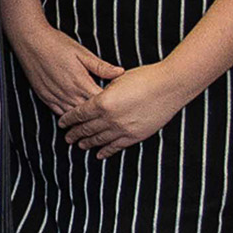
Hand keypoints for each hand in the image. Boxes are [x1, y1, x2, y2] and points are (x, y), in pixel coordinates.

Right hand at [14, 22, 113, 120]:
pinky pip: (59, 113)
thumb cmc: (56, 44)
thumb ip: (101, 66)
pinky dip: (68, 117)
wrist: (31, 41)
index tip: (118, 103)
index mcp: (80, 82)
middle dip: (98, 114)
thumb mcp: (82, 52)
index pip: (100, 101)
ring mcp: (55, 97)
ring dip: (83, 118)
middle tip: (109, 115)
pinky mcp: (45, 97)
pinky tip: (75, 116)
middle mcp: (68, 93)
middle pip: (88, 112)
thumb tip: (120, 72)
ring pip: (74, 116)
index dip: (110, 104)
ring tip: (93, 119)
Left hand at [68, 58, 197, 153]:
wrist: (170, 86)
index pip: (79, 114)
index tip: (62, 123)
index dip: (69, 119)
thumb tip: (97, 98)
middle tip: (67, 137)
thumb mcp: (118, 80)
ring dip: (87, 143)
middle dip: (74, 133)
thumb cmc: (145, 77)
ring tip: (79, 146)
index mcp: (103, 102)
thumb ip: (105, 91)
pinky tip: (99, 154)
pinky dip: (106, 151)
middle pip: (86, 129)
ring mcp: (122, 129)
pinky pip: (116, 146)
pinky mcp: (135, 136)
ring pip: (99, 140)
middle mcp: (109, 118)